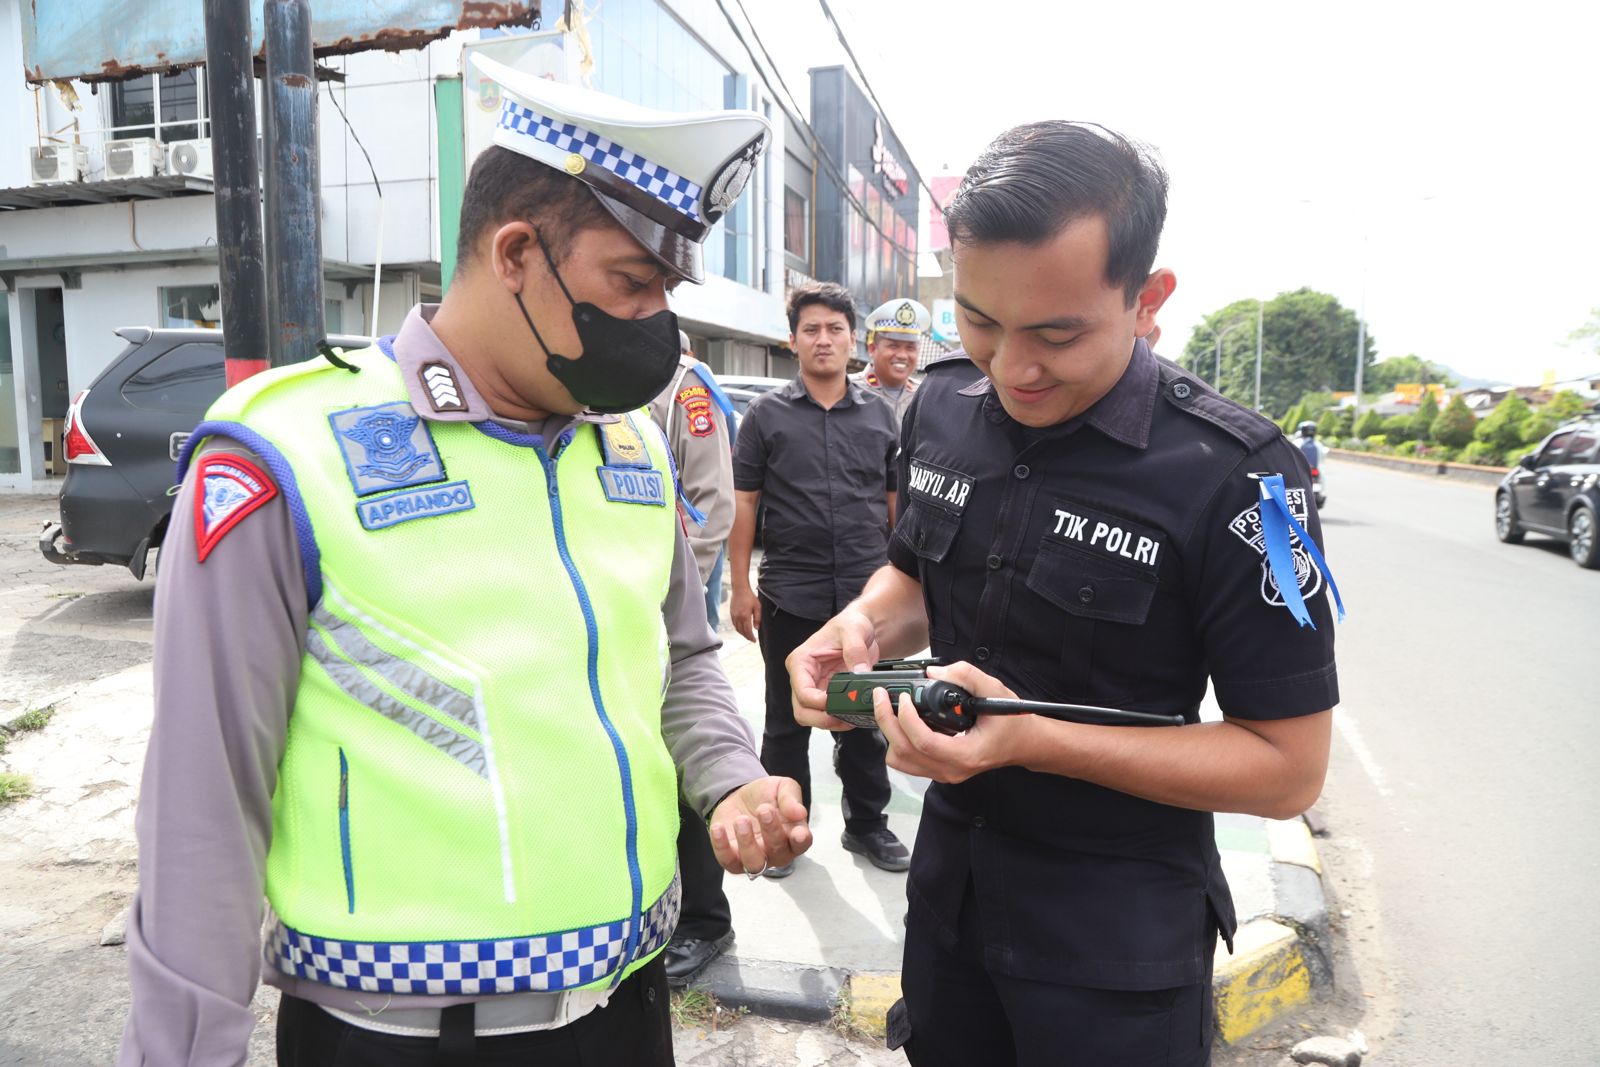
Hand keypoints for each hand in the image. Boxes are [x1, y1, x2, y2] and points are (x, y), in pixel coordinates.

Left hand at [708, 776, 811, 875]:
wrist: (740, 796)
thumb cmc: (766, 796)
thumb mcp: (782, 787)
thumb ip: (791, 798)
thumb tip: (799, 813)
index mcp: (793, 834)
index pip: (802, 844)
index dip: (801, 840)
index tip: (798, 833)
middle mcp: (777, 852)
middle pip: (779, 853)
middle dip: (772, 831)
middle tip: (764, 810)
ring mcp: (755, 858)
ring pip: (755, 864)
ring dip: (748, 844)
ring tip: (741, 820)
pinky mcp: (733, 859)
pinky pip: (728, 861)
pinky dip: (722, 847)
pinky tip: (719, 828)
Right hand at [730, 586, 760, 642]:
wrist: (740, 589)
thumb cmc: (750, 597)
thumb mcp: (757, 607)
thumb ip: (757, 618)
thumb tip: (756, 628)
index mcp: (745, 616)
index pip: (748, 631)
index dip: (751, 637)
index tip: (754, 641)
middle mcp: (738, 617)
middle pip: (742, 631)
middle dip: (747, 637)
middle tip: (751, 639)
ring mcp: (733, 616)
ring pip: (737, 629)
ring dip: (742, 634)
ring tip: (747, 635)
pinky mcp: (731, 613)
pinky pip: (734, 624)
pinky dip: (738, 628)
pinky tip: (742, 629)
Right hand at [786, 608, 880, 730]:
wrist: (861, 628)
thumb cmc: (851, 624)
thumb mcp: (854, 630)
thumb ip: (855, 650)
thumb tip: (859, 673)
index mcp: (801, 661)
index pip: (801, 691)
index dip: (818, 703)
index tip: (837, 705)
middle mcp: (802, 677)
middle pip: (802, 710)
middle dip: (821, 719)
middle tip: (844, 719)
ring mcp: (813, 688)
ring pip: (811, 717)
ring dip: (829, 723)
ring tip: (850, 719)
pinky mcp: (825, 694)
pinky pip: (825, 715)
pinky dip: (837, 720)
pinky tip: (852, 716)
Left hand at [873, 661, 1035, 783]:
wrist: (1023, 743)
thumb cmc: (1011, 721)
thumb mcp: (993, 690)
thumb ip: (965, 675)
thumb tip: (932, 673)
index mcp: (966, 754)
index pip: (924, 743)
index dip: (907, 718)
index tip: (902, 696)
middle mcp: (951, 769)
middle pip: (904, 753)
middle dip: (887, 722)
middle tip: (882, 696)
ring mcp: (943, 773)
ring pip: (900, 761)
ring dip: (890, 734)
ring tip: (892, 709)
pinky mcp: (937, 770)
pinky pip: (907, 761)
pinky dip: (898, 740)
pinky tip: (905, 721)